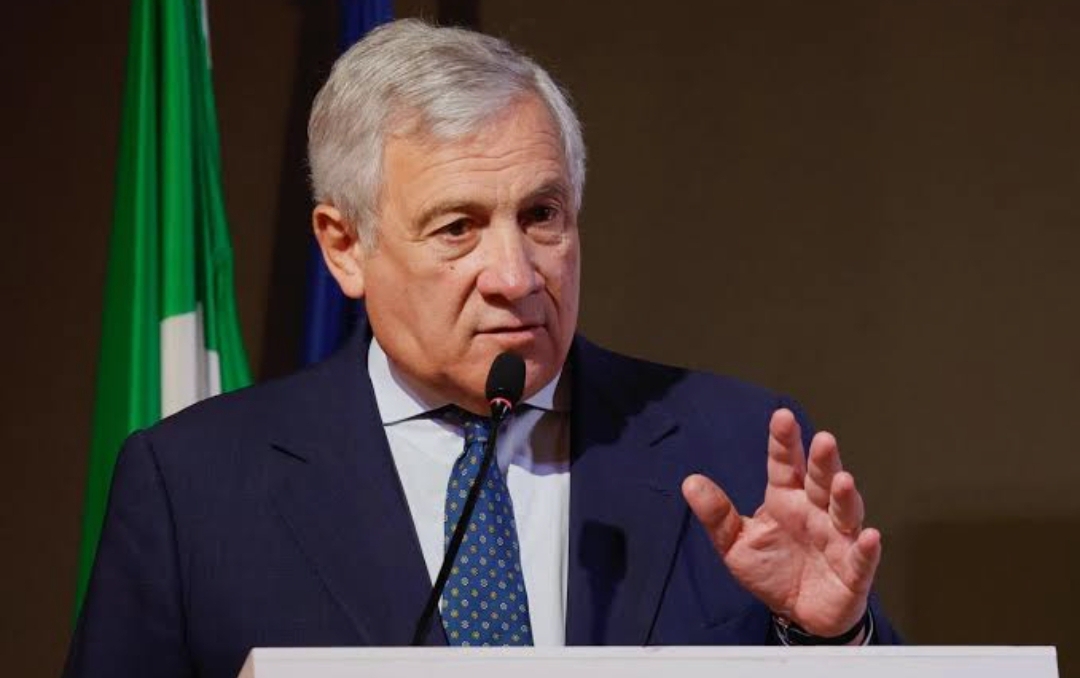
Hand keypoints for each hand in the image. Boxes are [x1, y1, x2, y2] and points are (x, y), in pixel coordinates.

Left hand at [681, 408, 880, 637]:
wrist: (797, 614)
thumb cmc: (771, 570)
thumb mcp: (735, 544)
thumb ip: (717, 514)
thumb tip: (690, 482)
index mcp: (786, 499)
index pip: (785, 464)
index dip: (784, 442)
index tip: (782, 417)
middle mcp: (815, 512)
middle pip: (820, 480)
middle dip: (823, 460)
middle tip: (823, 439)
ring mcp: (838, 539)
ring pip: (845, 512)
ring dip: (845, 497)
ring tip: (843, 481)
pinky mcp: (853, 570)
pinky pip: (861, 558)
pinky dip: (867, 548)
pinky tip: (870, 537)